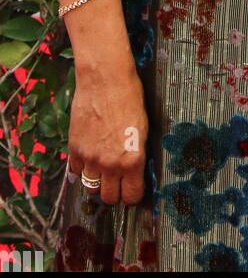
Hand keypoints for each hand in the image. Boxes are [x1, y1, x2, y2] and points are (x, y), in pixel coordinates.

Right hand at [67, 61, 148, 205]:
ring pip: (90, 188)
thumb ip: (135, 154)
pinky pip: (76, 171)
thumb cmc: (130, 97)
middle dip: (115, 193)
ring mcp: (90, 158)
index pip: (132, 196)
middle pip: (109, 197)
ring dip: (97, 183)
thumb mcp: (143, 129)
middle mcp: (110, 164)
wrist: (105, 79)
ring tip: (102, 172)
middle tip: (118, 183)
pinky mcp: (75, 148)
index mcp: (132, 160)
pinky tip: (89, 158)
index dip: (133, 195)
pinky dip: (82, 168)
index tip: (132, 190)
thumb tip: (132, 171)